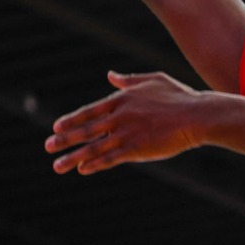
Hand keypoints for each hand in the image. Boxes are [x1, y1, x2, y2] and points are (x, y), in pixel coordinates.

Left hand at [45, 72, 216, 173]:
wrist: (197, 115)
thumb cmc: (178, 96)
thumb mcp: (152, 80)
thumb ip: (128, 81)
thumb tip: (110, 75)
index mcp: (121, 99)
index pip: (89, 111)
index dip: (72, 120)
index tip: (56, 127)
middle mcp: (119, 116)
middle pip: (86, 130)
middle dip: (64, 139)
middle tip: (48, 147)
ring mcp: (126, 134)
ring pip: (93, 147)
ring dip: (73, 157)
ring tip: (57, 166)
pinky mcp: (136, 149)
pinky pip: (111, 158)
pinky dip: (95, 164)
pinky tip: (83, 169)